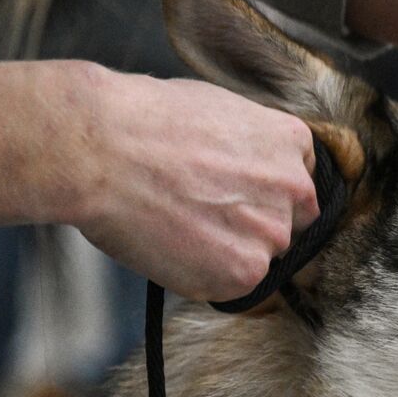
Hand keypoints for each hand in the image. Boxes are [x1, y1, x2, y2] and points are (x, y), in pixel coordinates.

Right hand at [70, 67, 318, 300]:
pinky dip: (205, 277)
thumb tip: (242, 166)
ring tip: (179, 228)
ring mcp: (274, 232)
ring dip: (228, 253)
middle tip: (204, 220)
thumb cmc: (143, 121)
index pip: (296, 185)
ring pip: (261, 257)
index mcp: (291, 141)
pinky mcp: (246, 271)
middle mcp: (295, 188)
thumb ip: (248, 146)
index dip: (262, 197)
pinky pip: (234, 286)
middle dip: (253, 227)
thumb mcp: (217, 110)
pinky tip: (172, 248)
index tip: (234, 200)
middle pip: (288, 224)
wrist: (102, 150)